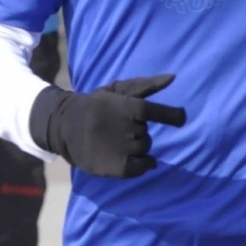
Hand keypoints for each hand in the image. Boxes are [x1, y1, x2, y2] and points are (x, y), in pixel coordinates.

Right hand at [32, 74, 185, 178]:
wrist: (64, 125)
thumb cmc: (97, 106)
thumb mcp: (118, 90)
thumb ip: (146, 85)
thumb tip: (173, 77)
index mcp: (126, 107)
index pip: (154, 111)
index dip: (171, 116)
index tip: (181, 118)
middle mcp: (124, 128)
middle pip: (147, 134)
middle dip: (139, 132)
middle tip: (121, 129)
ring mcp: (119, 149)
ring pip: (143, 149)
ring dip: (137, 147)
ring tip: (119, 141)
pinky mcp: (112, 166)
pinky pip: (138, 169)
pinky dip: (144, 166)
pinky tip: (144, 163)